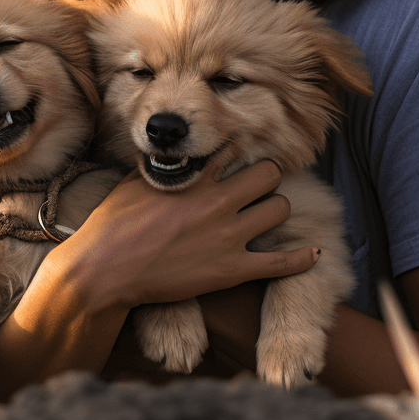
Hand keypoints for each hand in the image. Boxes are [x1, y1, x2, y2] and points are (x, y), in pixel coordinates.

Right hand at [51, 160, 319, 311]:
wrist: (105, 270)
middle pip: (269, 175)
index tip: (239, 154)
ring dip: (274, 210)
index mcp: (197, 178)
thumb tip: (163, 149)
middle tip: (257, 186)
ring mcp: (229, 237)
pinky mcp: (232, 271)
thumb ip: (160, 165)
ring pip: (280, 209)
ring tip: (265, 215)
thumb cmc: (112, 224)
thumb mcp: (135, 181)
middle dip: (266, 177)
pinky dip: (300, 258)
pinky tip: (312, 252)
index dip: (238, 150)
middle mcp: (218, 202)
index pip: (235, 148)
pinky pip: (281, 263)